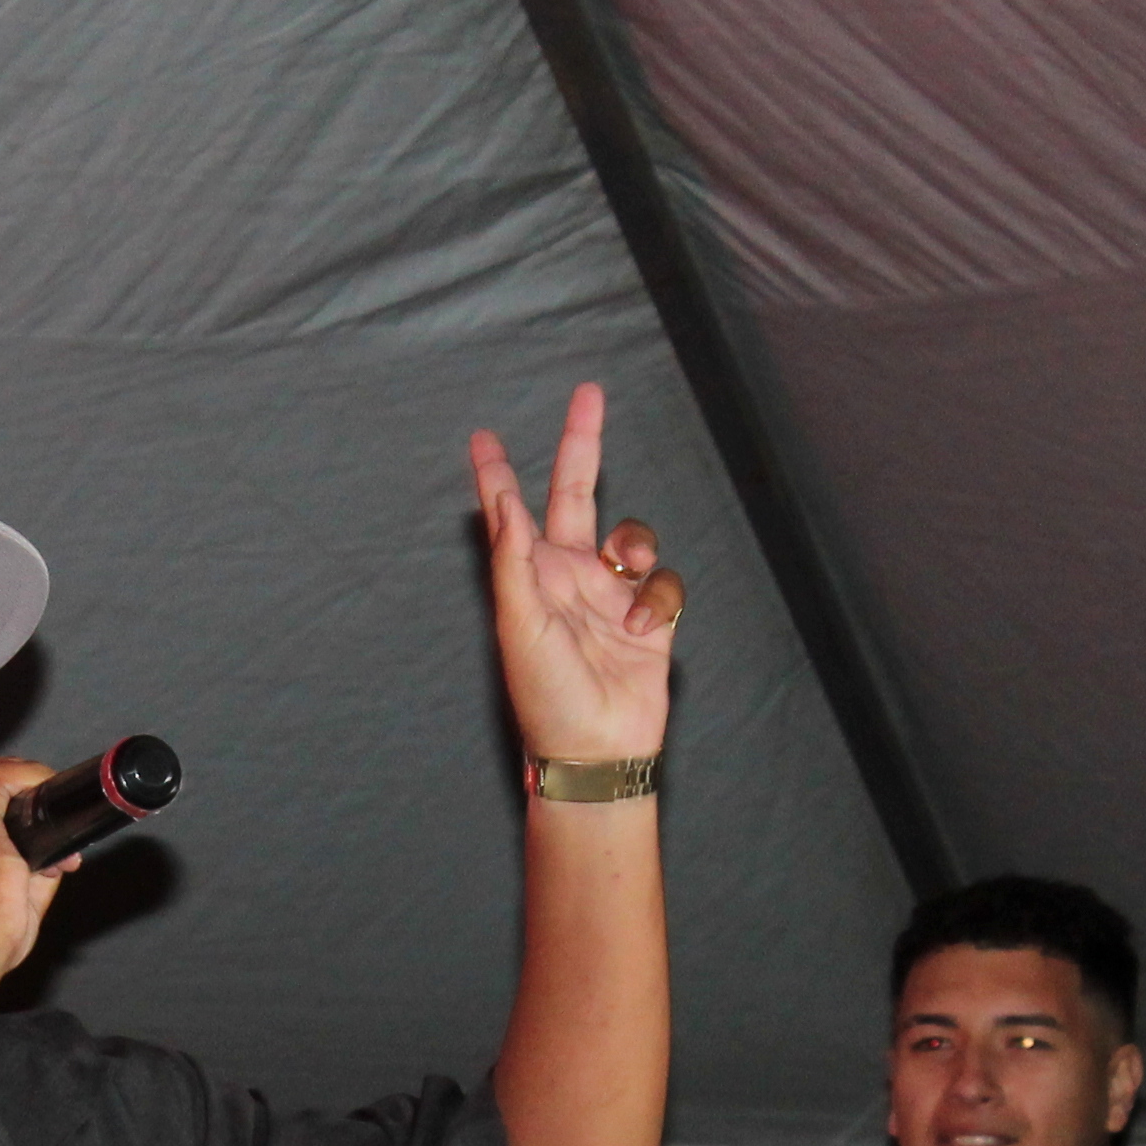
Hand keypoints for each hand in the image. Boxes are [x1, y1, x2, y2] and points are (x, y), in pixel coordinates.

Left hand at [471, 383, 684, 764]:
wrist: (595, 750)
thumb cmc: (546, 696)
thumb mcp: (520, 626)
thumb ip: (513, 561)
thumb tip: (504, 503)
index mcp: (529, 577)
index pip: (512, 513)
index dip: (497, 474)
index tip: (482, 438)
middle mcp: (568, 577)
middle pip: (578, 495)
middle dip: (583, 446)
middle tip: (588, 395)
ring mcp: (610, 595)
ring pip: (633, 536)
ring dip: (637, 549)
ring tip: (627, 600)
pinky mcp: (648, 618)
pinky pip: (664, 584)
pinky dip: (658, 603)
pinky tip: (643, 636)